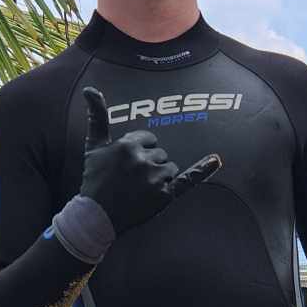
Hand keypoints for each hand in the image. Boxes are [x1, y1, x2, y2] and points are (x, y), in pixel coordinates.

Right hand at [79, 87, 220, 234]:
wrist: (96, 217)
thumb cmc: (94, 180)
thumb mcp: (93, 146)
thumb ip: (97, 117)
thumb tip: (91, 89)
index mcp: (128, 145)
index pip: (149, 139)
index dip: (140, 151)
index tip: (128, 164)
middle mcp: (143, 160)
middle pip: (160, 154)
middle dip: (149, 164)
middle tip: (131, 180)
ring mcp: (155, 179)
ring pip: (170, 167)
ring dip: (160, 176)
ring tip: (140, 189)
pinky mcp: (164, 196)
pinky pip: (188, 180)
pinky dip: (202, 170)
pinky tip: (215, 161)